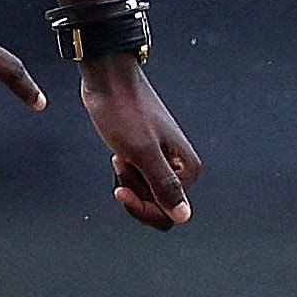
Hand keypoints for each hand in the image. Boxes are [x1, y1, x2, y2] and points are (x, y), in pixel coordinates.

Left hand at [80, 61, 199, 228]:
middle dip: (134, 192)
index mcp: (187, 169)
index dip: (142, 206)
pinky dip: (125, 173)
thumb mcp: (143, 153)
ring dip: (128, 181)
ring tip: (120, 155)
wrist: (109, 81)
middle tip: (123, 164)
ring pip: (146, 194)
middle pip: (157, 207)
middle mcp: (181, 167)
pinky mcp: (149, 154)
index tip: (122, 187)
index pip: (168, 214)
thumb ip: (164, 186)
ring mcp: (165, 161)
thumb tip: (184, 215)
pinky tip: (118, 154)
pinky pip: (139, 180)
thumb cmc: (123, 111)